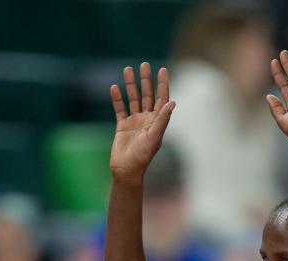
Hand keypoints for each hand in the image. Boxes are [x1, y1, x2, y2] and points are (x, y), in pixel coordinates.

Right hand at [109, 63, 175, 181]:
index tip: (163, 70)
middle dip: (146, 80)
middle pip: (148, 95)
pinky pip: (119, 108)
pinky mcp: (122, 125)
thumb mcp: (155, 136)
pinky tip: (114, 87)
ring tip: (128, 69)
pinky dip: (117, 98)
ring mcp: (134, 121)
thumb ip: (162, 119)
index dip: (163, 84)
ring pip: (133, 98)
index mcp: (157, 121)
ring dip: (131, 85)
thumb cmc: (143, 156)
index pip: (162, 99)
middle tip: (144, 64)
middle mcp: (147, 119)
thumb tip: (173, 102)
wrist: (126, 169)